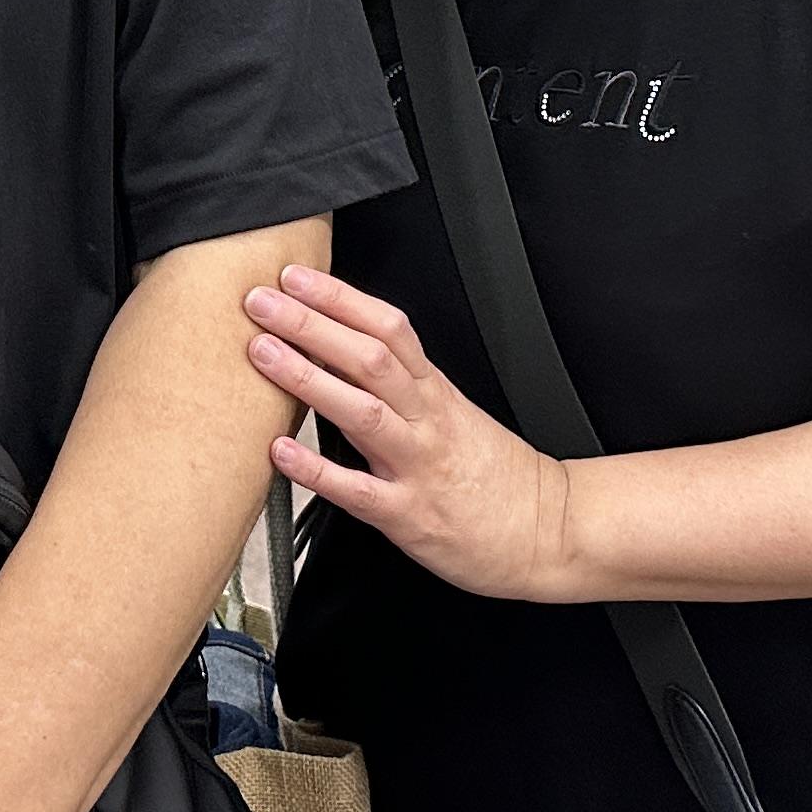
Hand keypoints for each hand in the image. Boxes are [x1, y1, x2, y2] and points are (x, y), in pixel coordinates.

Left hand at [251, 263, 579, 601]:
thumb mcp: (454, 414)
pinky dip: (316, 470)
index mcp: (435, 392)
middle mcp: (426, 420)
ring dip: (308, 378)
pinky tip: (280, 452)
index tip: (296, 278)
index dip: (341, 298)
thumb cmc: (498, 478)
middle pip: (370, 357)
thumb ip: (403, 389)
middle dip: (312, 324)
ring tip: (262, 354)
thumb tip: (342, 358)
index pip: (389, 328)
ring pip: (362, 411)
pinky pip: (358, 490)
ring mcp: (418, 466)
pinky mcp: (409, 515)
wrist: (548, 533)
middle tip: (262, 302)